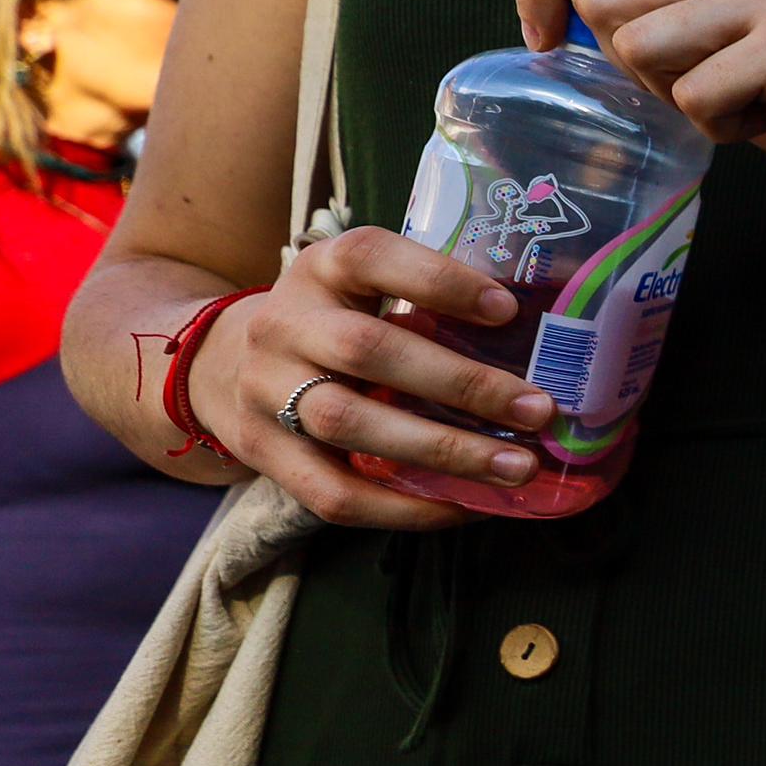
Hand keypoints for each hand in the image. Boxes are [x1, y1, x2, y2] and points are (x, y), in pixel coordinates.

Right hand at [191, 228, 557, 528]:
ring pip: (349, 424)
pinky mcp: (262, 453)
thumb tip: (543, 337)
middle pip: (367, 350)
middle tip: (538, 410)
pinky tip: (463, 507)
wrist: (222, 365)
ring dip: (441, 451)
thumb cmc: (333, 322)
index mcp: (321, 269)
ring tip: (516, 468)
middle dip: (461, 383)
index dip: (440, 280)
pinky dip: (403, 508)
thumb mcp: (363, 286)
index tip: (508, 309)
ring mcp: (264, 391)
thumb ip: (427, 299)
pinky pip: (333, 494)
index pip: (372, 257)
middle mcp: (284, 324)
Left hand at [515, 0, 765, 249]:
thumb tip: (564, 23)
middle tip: (699, 89)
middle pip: (605, 6)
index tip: (545, 43)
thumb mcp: (714, 44)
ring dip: (681, 101)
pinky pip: (698, 98)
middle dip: (633, 71)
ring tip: (739, 102)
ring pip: (642, 51)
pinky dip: (724, 129)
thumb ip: (655, 19)